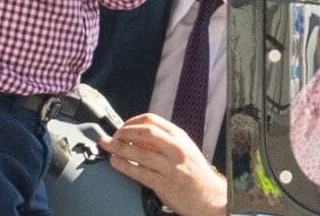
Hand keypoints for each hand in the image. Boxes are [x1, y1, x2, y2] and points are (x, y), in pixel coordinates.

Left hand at [98, 113, 226, 215]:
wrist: (212, 199)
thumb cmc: (195, 173)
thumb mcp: (183, 148)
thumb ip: (163, 140)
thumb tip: (135, 135)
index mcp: (178, 136)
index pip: (150, 120)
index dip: (131, 122)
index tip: (121, 127)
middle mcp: (176, 148)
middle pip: (144, 132)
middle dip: (124, 132)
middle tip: (112, 137)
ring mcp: (171, 166)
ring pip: (140, 152)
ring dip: (119, 148)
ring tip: (107, 146)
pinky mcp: (166, 184)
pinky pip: (141, 172)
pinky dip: (125, 166)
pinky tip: (116, 162)